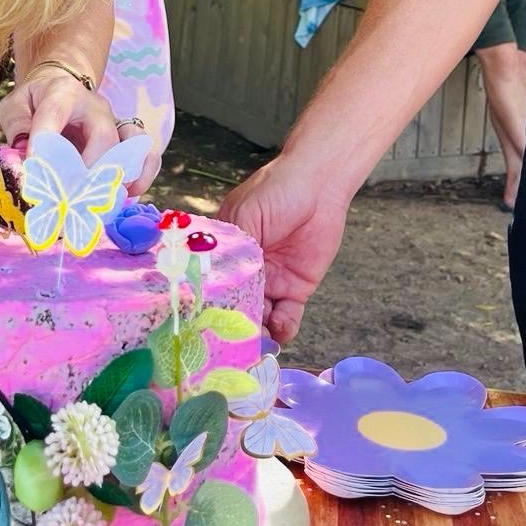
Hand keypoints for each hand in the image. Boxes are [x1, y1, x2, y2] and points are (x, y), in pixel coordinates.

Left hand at [0, 72, 161, 194]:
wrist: (60, 85)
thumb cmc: (36, 100)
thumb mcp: (15, 106)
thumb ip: (17, 127)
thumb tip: (25, 157)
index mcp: (62, 94)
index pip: (54, 117)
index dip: (44, 146)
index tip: (33, 174)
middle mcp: (96, 107)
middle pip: (103, 136)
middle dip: (88, 172)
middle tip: (69, 198)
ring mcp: (115, 122)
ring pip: (133, 143)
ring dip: (122, 174)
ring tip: (106, 198)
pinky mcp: (126, 138)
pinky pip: (146, 154)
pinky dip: (143, 175)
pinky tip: (129, 194)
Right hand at [219, 153, 348, 344]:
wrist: (320, 185)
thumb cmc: (277, 190)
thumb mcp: (244, 215)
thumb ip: (231, 250)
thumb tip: (214, 286)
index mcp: (227, 252)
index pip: (215, 284)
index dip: (211, 303)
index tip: (206, 321)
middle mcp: (246, 271)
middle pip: (236, 305)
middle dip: (234, 324)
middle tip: (231, 340)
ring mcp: (270, 281)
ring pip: (259, 317)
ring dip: (257, 331)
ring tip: (256, 340)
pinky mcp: (296, 288)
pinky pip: (287, 317)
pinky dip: (283, 329)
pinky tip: (280, 330)